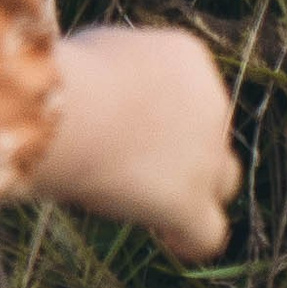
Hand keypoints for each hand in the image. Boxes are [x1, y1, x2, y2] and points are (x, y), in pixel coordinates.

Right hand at [34, 25, 239, 261]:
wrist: (75, 110)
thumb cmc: (64, 75)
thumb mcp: (95, 50)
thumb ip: (118, 70)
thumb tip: (105, 90)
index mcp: (188, 59)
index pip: (188, 89)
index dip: (158, 109)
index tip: (118, 120)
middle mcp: (211, 105)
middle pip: (209, 133)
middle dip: (182, 148)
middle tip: (135, 160)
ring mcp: (206, 158)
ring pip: (222, 181)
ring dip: (194, 189)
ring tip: (150, 201)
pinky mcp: (190, 203)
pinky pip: (209, 233)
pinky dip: (190, 237)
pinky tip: (167, 235)